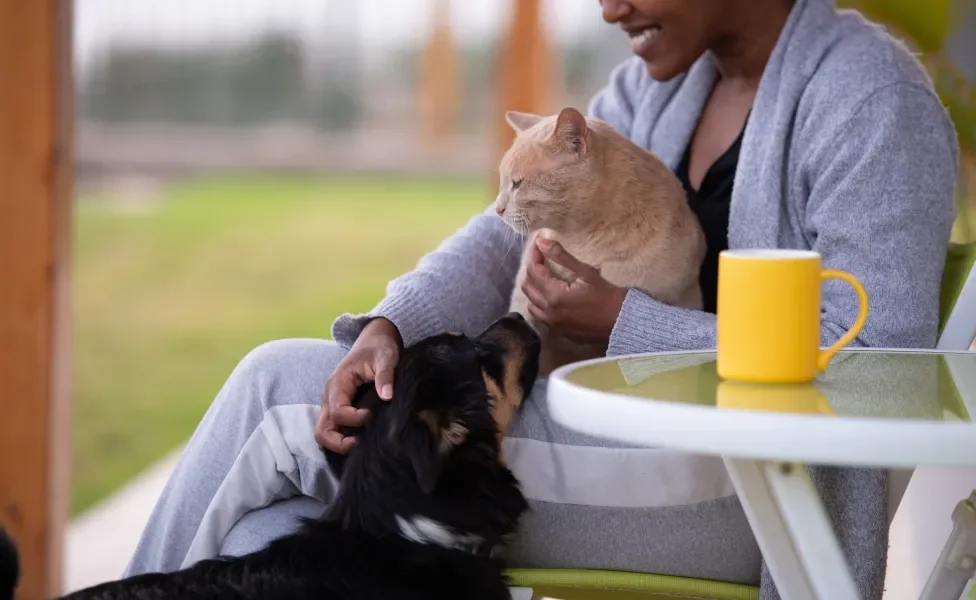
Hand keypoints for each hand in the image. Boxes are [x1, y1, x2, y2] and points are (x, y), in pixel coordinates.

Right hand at [316, 318, 401, 453]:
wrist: (374, 341)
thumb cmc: (379, 348)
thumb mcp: (386, 357)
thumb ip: (385, 376)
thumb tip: (387, 396)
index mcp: (337, 383)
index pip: (338, 412)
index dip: (354, 419)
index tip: (372, 415)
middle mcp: (329, 396)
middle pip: (322, 430)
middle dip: (338, 442)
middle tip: (360, 443)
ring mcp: (331, 404)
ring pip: (324, 432)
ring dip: (338, 443)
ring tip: (360, 443)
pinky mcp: (337, 409)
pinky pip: (331, 429)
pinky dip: (339, 439)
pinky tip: (359, 439)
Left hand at [522, 238, 626, 343]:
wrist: (623, 323)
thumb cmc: (608, 296)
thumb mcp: (586, 272)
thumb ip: (561, 256)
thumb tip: (541, 242)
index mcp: (554, 296)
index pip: (534, 271)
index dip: (534, 256)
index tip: (539, 244)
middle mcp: (549, 312)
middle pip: (528, 287)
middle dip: (531, 270)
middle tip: (541, 258)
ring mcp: (553, 324)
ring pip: (531, 304)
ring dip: (533, 289)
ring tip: (543, 276)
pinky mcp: (560, 331)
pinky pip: (540, 316)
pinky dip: (539, 304)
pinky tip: (549, 296)